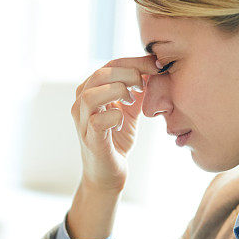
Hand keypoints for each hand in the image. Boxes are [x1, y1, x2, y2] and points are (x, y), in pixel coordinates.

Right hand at [71, 55, 158, 191]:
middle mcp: (81, 103)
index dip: (135, 62)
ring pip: (91, 95)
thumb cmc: (116, 141)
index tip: (157, 65)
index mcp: (91, 92)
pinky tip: (122, 123)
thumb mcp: (129, 111)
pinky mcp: (90, 139)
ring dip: (117, 92)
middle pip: (100, 74)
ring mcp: (82, 122)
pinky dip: (115, 117)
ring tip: (131, 100)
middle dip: (128, 73)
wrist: (108, 175)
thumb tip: (153, 71)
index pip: (110, 66)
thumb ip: (137, 92)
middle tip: (145, 84)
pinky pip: (98, 121)